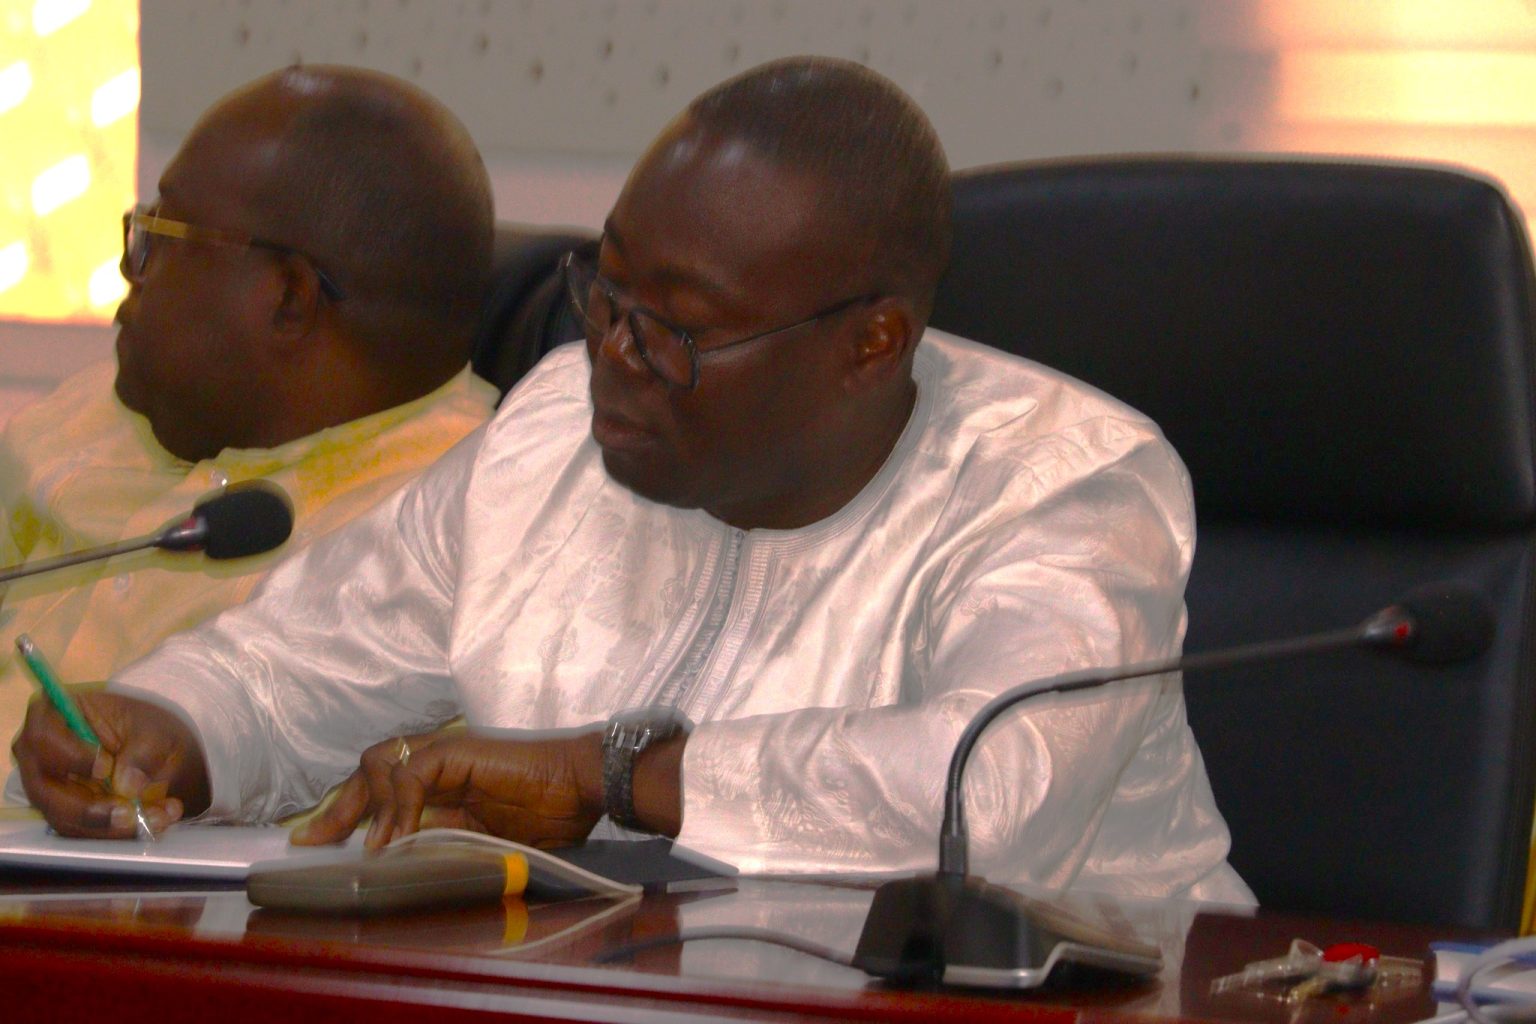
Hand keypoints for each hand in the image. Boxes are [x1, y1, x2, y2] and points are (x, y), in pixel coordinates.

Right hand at [11, 690, 210, 837]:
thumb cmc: (145, 728)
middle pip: (45, 790)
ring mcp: (46, 787)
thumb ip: (143, 752)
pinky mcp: (62, 812)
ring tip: (161, 816)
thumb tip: (127, 786)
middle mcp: (37, 754)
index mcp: (52, 715)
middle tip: (132, 814)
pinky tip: (157, 821)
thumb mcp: (155, 730)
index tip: (105, 769)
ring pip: (64, 819)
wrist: (158, 753)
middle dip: (91, 810)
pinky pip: (82, 832)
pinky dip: (119, 833)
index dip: (70, 757)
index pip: (43, 738)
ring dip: (113, 826)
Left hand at [291, 728, 607, 850]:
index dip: (347, 815)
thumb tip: (397, 871)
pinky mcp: (456, 750)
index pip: (380, 791)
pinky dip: (399, 805)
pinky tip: (400, 836)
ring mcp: (445, 753)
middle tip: (312, 841)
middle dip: (337, 809)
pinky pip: (410, 772)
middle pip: (368, 773)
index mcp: (443, 788)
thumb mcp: (483, 844)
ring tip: (371, 846)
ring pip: (379, 764)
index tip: (317, 845)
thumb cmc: (549, 817)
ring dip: (368, 805)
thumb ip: (442, 847)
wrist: (583, 787)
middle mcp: (437, 765)